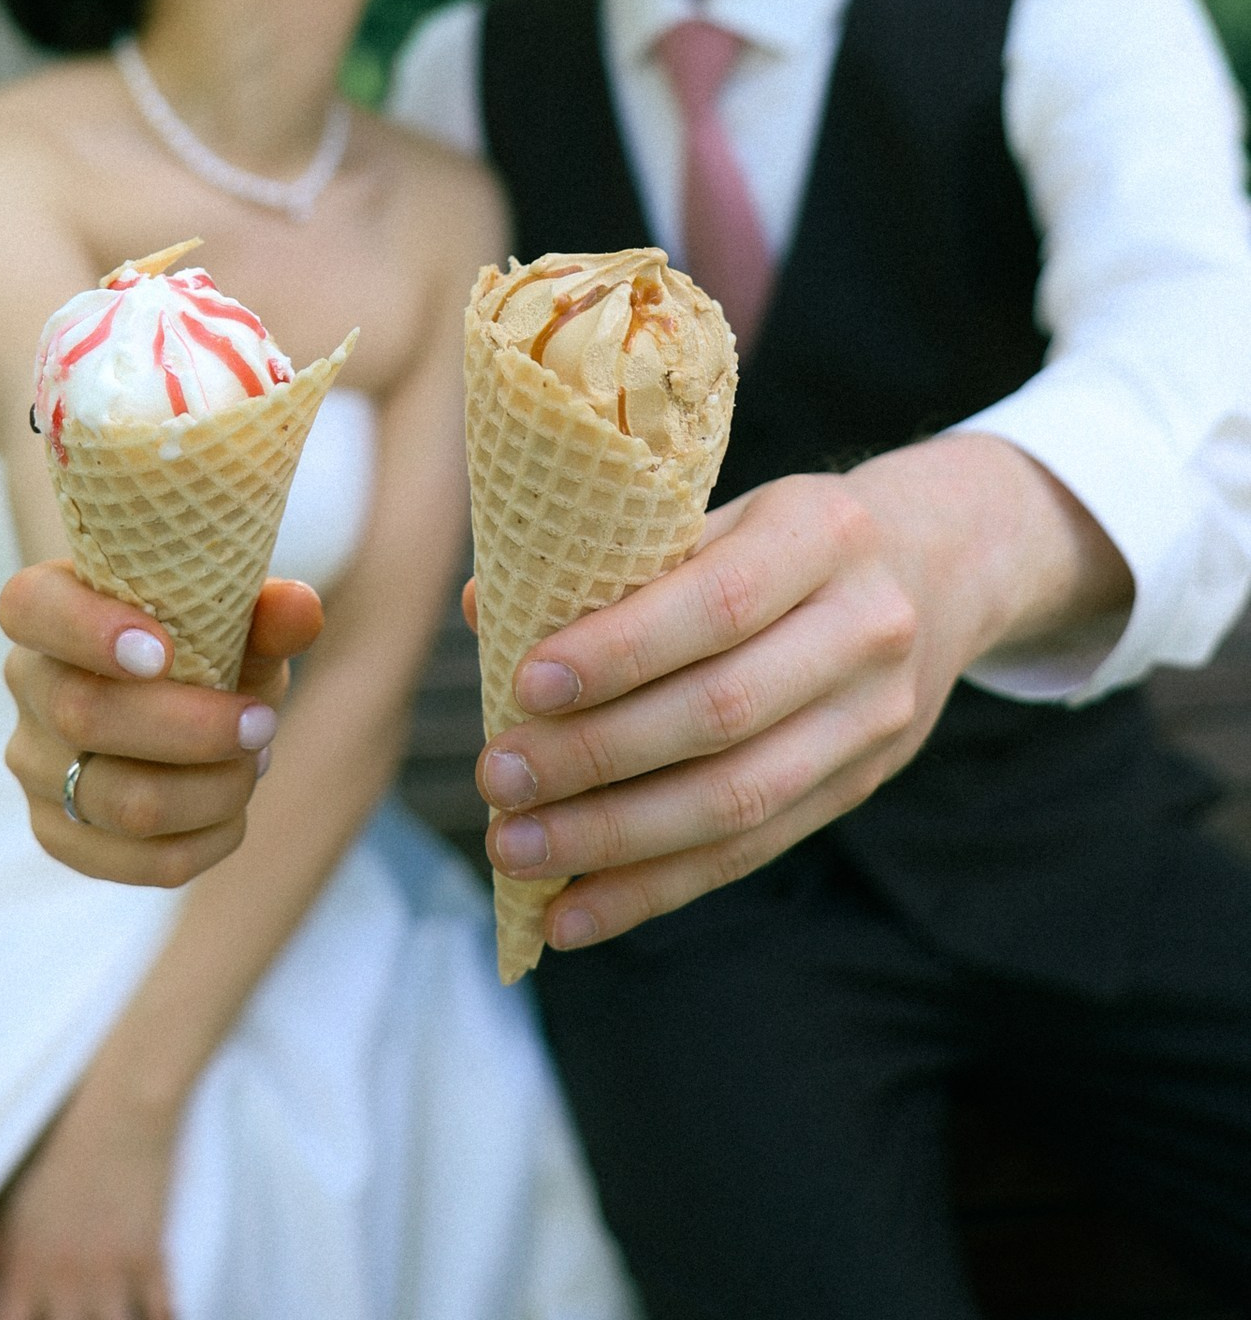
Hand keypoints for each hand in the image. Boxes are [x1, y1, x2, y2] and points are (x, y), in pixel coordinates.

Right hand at [0, 566, 323, 885]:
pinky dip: (209, 838)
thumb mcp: (236, 622)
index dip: (86, 629)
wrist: (193, 707)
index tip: (164, 652)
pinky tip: (233, 808)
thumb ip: (266, 615)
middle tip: (263, 724)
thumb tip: (299, 609)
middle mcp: (29, 684)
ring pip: (123, 801)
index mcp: (49, 606)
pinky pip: (142, 860)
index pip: (30, 606)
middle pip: (84, 714)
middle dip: (193, 728)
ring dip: (213, 788)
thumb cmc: (206, 646)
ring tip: (256, 760)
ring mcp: (35, 765)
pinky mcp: (60, 834)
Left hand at [0, 1079, 178, 1319]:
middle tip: (68, 1314)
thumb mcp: (8, 1207)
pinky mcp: (152, 1258)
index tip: (25, 1318)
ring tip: (105, 1314)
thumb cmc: (55, 1154)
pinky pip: (164, 1315)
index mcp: (25, 1272)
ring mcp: (111, 1273)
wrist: (118, 1107)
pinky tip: (165, 1319)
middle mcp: (65, 1281)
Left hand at [475, 435, 1131, 950]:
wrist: (938, 566)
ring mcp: (873, 719)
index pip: (718, 604)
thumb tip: (483, 612)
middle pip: (722, 714)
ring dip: (613, 840)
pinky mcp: (859, 788)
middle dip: (596, 757)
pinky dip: (653, 889)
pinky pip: (750, 853)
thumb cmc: (786, 533)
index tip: (523, 684)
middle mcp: (864, 628)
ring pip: (738, 801)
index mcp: (823, 533)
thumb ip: (617, 558)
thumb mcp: (725, 510)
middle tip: (496, 777)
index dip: (620, 652)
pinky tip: (573, 912)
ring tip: (516, 850)